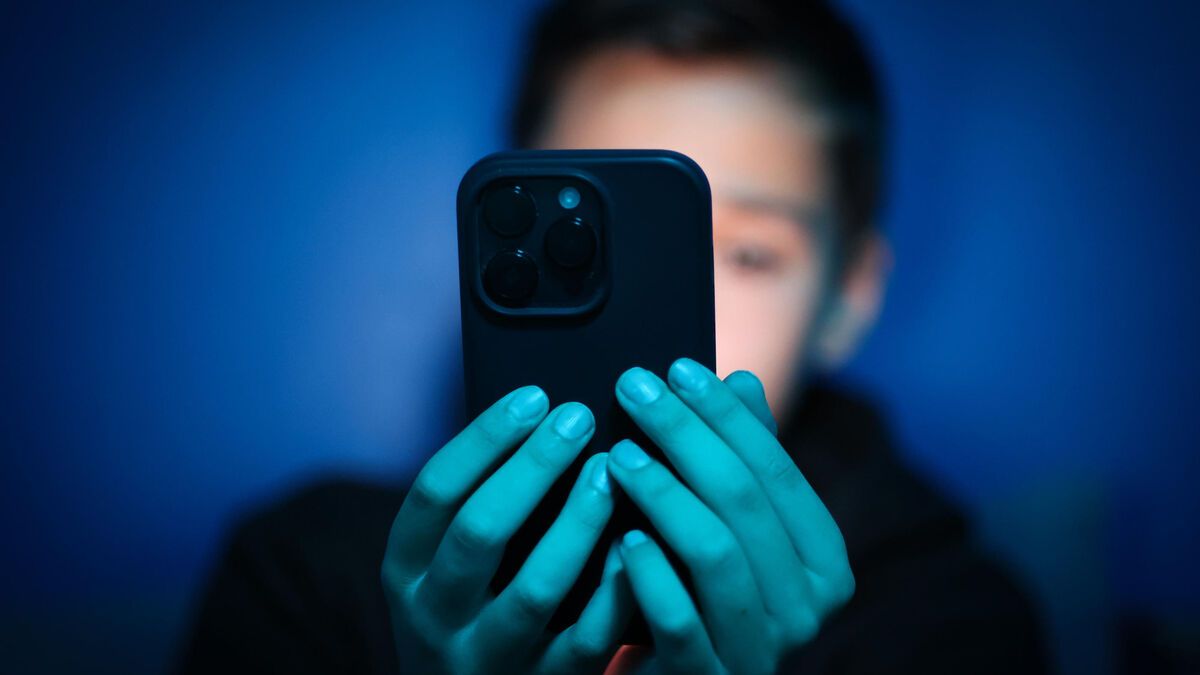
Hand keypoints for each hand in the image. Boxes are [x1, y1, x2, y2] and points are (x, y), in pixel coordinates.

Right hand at [381, 386, 632, 673]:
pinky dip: (613, 589)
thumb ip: (474, 504)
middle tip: (579, 417)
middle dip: (533, 466)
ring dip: (577, 522)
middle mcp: (436, 615)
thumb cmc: (465, 612)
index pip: (435, 491)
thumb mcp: (439, 564)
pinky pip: (586, 639)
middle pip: (480, 529)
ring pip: (536, 586)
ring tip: (610, 470)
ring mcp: (489, 656)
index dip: (485, 438)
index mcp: (405, 570)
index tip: (534, 395)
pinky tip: (637, 542)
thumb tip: (538, 417)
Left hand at [604, 360, 854, 674]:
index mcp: (824, 564)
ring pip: (715, 553)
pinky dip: (651, 575)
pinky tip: (622, 538)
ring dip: (663, 494)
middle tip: (633, 388)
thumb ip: (744, 464)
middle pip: (743, 502)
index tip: (676, 368)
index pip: (776, 471)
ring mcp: (760, 651)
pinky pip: (680, 621)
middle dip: (684, 435)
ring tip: (617, 454)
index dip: (725, 416)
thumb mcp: (734, 532)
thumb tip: (742, 380)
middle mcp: (806, 610)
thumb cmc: (708, 599)